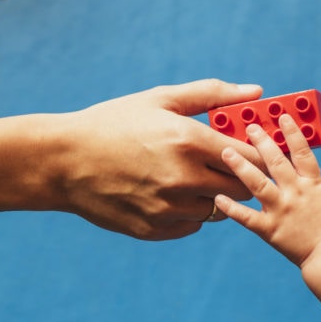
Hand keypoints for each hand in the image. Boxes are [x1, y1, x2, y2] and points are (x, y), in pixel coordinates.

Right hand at [47, 80, 264, 240]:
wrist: (62, 161)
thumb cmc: (113, 123)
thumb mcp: (161, 100)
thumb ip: (213, 95)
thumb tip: (257, 92)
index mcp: (190, 141)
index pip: (251, 157)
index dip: (259, 156)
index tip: (256, 152)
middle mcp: (184, 178)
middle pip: (241, 188)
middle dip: (240, 177)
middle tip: (226, 166)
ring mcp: (169, 208)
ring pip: (218, 209)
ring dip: (213, 195)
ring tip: (190, 177)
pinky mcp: (155, 229)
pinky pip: (192, 225)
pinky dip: (189, 212)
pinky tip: (169, 193)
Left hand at [214, 115, 320, 267]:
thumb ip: (309, 180)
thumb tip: (296, 163)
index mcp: (312, 183)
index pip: (301, 151)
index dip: (291, 132)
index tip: (282, 116)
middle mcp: (295, 193)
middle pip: (275, 161)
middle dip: (261, 141)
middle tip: (248, 127)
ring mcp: (282, 210)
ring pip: (258, 183)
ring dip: (241, 166)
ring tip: (226, 152)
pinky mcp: (270, 230)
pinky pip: (247, 217)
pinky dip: (231, 208)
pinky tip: (218, 197)